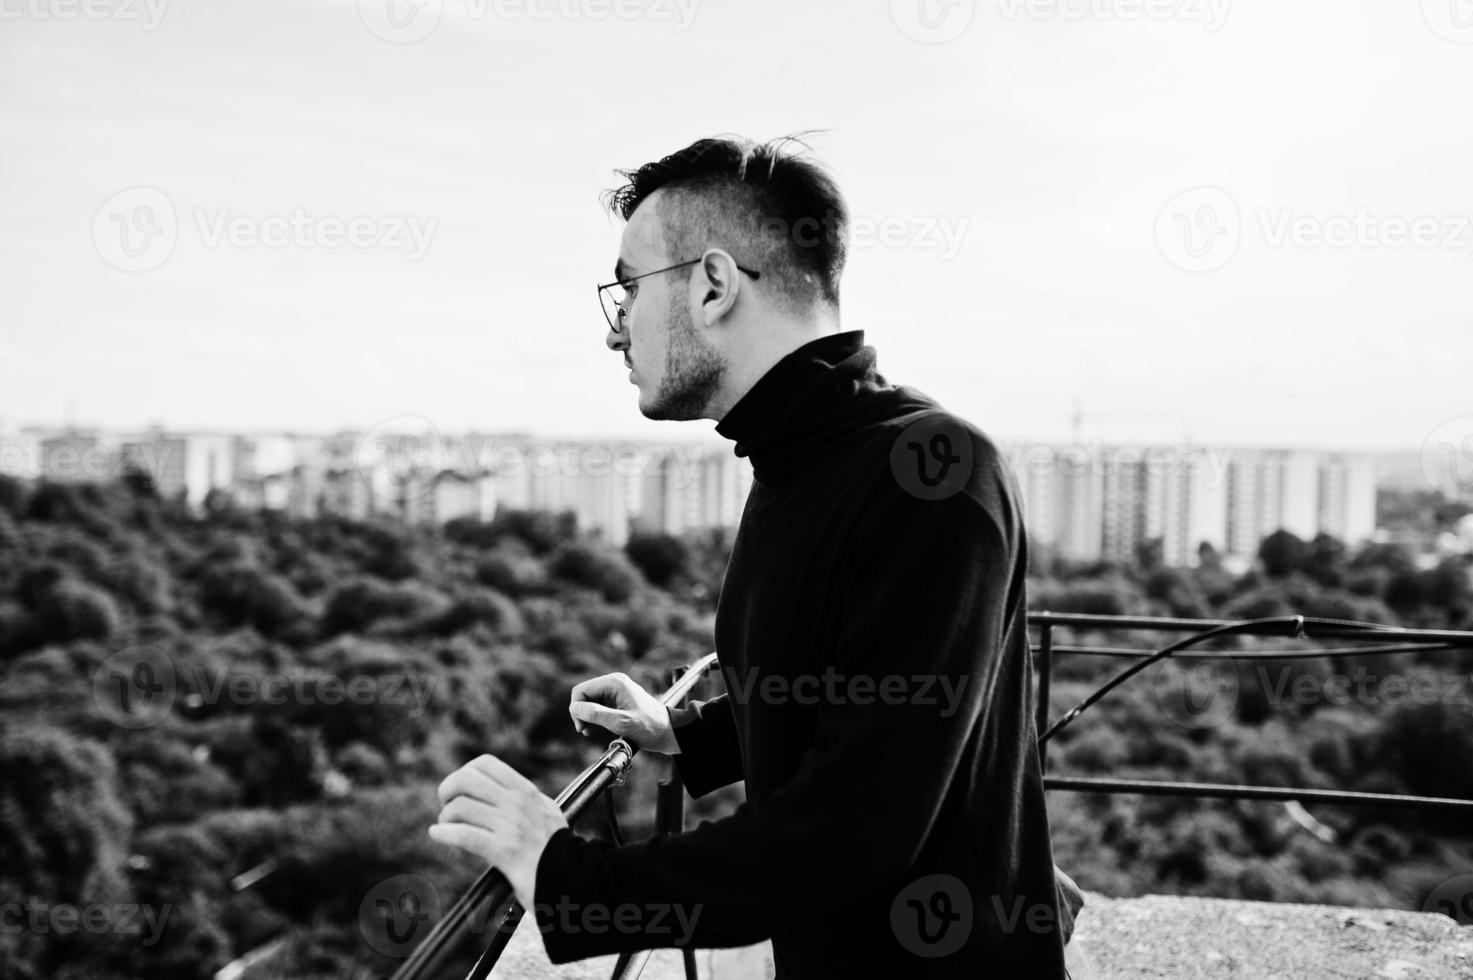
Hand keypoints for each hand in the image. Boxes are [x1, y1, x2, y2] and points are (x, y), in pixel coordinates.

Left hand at [429, 754, 567, 908]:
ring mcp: (509, 825)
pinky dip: (444, 834)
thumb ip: (523, 798)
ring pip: (460, 807)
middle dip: (448, 791)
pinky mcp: (502, 850)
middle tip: (446, 805)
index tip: (461, 789)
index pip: (485, 764)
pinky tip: (437, 835)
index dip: (465, 772)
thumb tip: (496, 790)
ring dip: (446, 817)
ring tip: (446, 827)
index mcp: (525, 790)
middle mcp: (516, 802)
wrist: (570, 877)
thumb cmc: (556, 847)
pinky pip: (463, 835)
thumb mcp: (546, 810)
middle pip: (465, 780)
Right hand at [569, 672, 679, 753]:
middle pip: (584, 694)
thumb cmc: (649, 727)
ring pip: (590, 701)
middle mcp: (614, 683)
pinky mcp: (618, 700)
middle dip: (581, 713)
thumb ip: (596, 714)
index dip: (577, 709)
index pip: (581, 690)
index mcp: (614, 683)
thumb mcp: (620, 722)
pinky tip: (596, 728)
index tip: (581, 727)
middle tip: (585, 730)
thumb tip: (574, 708)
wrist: (668, 732)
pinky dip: (595, 717)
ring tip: (590, 731)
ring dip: (587, 716)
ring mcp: (616, 691)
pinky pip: (598, 706)